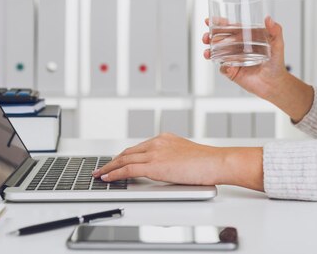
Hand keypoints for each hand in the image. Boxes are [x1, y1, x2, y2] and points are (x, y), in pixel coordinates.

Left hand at [91, 133, 227, 185]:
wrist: (216, 162)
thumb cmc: (207, 163)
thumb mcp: (185, 156)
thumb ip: (171, 159)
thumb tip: (165, 169)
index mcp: (165, 138)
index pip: (138, 147)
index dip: (124, 156)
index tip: (116, 161)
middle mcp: (157, 142)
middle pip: (128, 152)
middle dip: (113, 161)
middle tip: (102, 168)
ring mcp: (155, 152)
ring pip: (124, 159)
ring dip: (109, 167)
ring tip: (100, 174)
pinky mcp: (154, 165)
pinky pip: (128, 169)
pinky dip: (115, 173)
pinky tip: (108, 178)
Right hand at [203, 16, 289, 100]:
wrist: (274, 83)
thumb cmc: (276, 63)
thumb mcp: (277, 44)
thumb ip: (275, 31)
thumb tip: (269, 19)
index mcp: (244, 38)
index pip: (229, 28)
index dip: (219, 23)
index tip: (210, 20)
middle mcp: (236, 48)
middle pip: (218, 39)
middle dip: (209, 37)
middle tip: (206, 37)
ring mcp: (233, 60)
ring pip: (216, 53)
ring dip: (209, 51)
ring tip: (207, 52)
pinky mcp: (232, 72)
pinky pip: (223, 68)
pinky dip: (223, 67)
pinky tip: (226, 66)